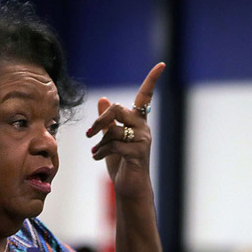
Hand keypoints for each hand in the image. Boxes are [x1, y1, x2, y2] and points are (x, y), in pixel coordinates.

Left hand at [86, 62, 164, 199]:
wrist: (129, 187)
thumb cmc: (121, 162)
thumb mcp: (111, 138)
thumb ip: (108, 120)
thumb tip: (104, 99)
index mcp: (138, 121)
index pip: (146, 96)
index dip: (152, 80)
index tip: (162, 65)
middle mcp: (143, 128)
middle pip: (119, 108)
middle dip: (100, 120)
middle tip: (89, 133)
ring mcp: (143, 140)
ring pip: (114, 129)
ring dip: (99, 141)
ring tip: (94, 151)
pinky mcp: (138, 153)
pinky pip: (115, 145)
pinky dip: (101, 151)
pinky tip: (97, 157)